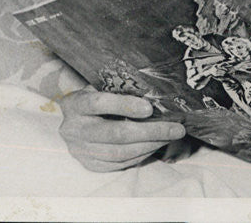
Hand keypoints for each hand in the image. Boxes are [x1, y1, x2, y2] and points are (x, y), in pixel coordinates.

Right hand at [59, 86, 185, 171]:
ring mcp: (80, 150)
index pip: (99, 103)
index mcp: (75, 104)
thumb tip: (159, 94)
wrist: (77, 118)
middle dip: (150, 132)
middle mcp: (73, 129)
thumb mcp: (104, 86)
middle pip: (115, 134)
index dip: (125, 105)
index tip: (149, 108)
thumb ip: (123, 88)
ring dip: (151, 145)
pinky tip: (157, 144)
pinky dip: (142, 154)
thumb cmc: (98, 95)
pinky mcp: (90, 165)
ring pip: (120, 153)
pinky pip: (120, 163)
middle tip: (176, 128)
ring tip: (171, 136)